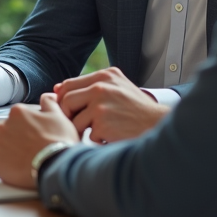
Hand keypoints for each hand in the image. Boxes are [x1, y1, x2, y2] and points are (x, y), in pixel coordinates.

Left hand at [0, 93, 78, 188]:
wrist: (56, 166)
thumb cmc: (58, 141)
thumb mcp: (58, 116)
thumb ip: (49, 102)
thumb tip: (47, 96)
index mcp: (17, 112)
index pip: (19, 118)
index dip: (29, 128)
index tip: (37, 135)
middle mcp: (2, 126)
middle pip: (9, 132)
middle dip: (18, 139)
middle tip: (32, 148)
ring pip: (1, 146)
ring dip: (10, 152)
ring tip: (26, 159)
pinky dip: (4, 166)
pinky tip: (18, 168)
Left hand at [54, 68, 169, 143]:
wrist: (159, 125)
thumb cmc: (137, 109)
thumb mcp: (118, 88)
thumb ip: (91, 86)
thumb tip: (57, 88)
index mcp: (105, 76)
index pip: (69, 85)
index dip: (64, 100)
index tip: (69, 111)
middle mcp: (101, 86)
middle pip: (66, 101)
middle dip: (69, 116)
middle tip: (79, 126)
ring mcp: (101, 105)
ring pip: (74, 121)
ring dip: (83, 130)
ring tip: (98, 132)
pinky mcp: (103, 123)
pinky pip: (88, 135)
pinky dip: (97, 140)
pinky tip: (111, 137)